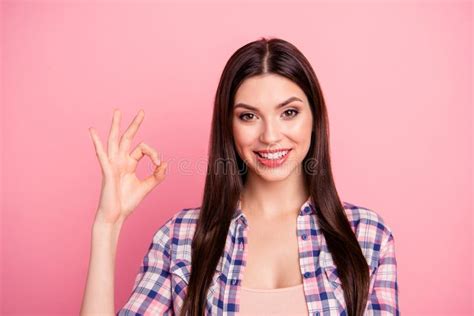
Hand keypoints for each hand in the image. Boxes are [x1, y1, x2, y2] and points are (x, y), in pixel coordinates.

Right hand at [88, 109, 167, 224]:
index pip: (142, 149)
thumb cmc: (127, 202)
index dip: (153, 153)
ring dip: (116, 126)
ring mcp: (112, 165)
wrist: (115, 216)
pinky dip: (97, 143)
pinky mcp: (107, 171)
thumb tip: (165, 164)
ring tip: (118, 112)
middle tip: (142, 112)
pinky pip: (102, 155)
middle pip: (127, 138)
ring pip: (114, 141)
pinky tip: (92, 131)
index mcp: (129, 164)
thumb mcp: (146, 187)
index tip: (159, 164)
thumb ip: (157, 176)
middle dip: (134, 125)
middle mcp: (120, 161)